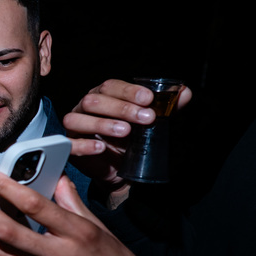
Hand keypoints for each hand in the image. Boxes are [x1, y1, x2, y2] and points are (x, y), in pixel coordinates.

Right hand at [63, 79, 191, 203]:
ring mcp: (76, 126)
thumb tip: (185, 92)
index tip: (149, 99)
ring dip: (102, 123)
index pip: (110, 86)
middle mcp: (86, 107)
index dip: (129, 91)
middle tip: (146, 118)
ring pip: (78, 118)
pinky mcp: (71, 146)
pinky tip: (101, 147)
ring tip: (126, 131)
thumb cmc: (133, 139)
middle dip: (122, 108)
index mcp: (104, 95)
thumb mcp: (153, 123)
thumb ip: (168, 108)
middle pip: (94, 100)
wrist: (122, 169)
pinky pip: (70, 143)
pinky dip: (84, 145)